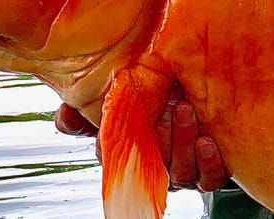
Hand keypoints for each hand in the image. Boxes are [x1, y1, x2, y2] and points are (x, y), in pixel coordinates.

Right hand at [53, 83, 229, 191]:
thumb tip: (64, 114)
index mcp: (131, 151)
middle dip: (159, 135)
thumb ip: (95, 104)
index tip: (116, 126)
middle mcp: (156, 164)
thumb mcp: (128, 94)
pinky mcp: (209, 172)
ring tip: (186, 110)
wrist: (207, 95)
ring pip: (179, 171)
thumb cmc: (162, 99)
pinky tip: (207, 142)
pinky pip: (208, 179)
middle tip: (167, 104)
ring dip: (182, 141)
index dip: (112, 147)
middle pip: (152, 163)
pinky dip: (207, 163)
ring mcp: (182, 170)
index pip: (113, 159)